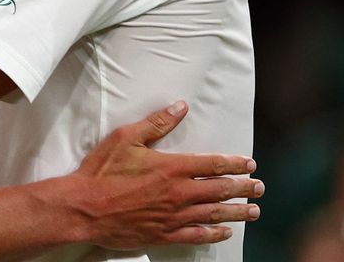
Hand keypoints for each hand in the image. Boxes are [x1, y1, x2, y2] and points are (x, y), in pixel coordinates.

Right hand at [67, 100, 262, 248]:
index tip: (250, 164)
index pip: (213, 165)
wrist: (84, 208)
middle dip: (244, 188)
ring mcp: (173, 216)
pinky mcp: (164, 234)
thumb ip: (156, 123)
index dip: (235, 164)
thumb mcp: (125, 138)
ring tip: (253, 211)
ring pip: (214, 214)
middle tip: (259, 188)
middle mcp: (179, 193)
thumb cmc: (101, 172)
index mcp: (172, 168)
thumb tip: (180, 107)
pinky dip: (214, 234)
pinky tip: (224, 232)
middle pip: (221, 190)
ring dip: (237, 212)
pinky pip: (197, 235)